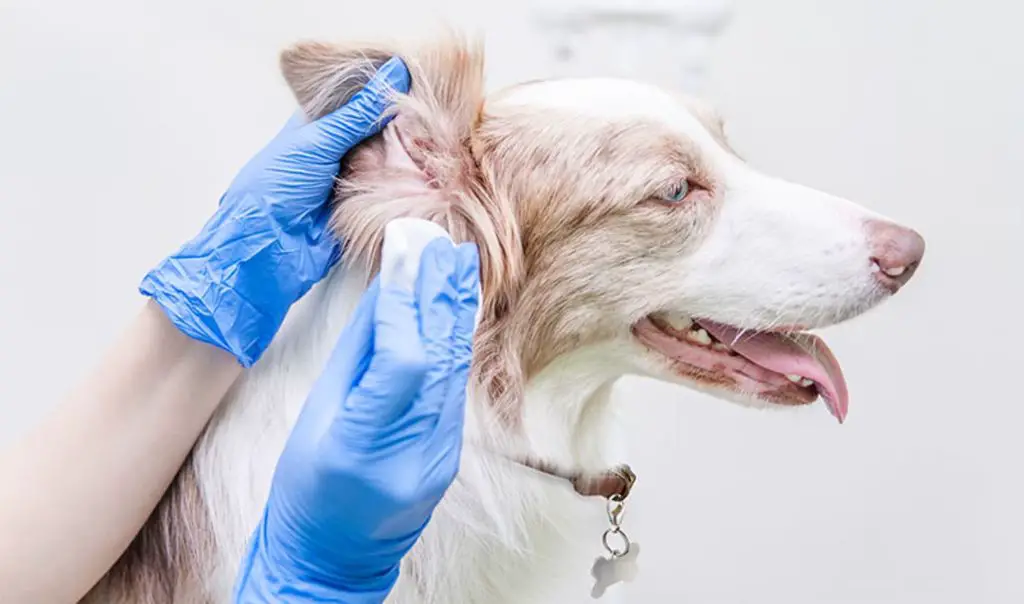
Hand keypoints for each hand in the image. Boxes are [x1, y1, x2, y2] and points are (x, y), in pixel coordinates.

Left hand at [140, 57, 410, 366]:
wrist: (268, 248)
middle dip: (401, 123)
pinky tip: (431, 169)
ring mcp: (349, 180)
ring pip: (386, 161)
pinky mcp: (361, 207)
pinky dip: (405, 184)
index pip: (355, 101)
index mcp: (316, 126)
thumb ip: (359, 111)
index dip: (382, 90)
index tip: (417, 76)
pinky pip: (389, 191)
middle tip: (439, 107)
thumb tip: (394, 71)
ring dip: (406, 154)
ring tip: (443, 134)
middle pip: (375, 131)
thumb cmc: (276, 187)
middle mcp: (334, 152)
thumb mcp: (319, 139)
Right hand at [232, 236, 480, 602]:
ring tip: (459, 266)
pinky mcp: (449, 456)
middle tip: (446, 248)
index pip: (401, 364)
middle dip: (440, 298)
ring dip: (456, 314)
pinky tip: (456, 311)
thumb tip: (386, 295)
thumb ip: (356, 355)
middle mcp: (410, 455)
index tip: (409, 259)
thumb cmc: (306, 487)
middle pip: (437, 362)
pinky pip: (454, 390)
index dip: (407, 306)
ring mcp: (438, 460)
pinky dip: (454, 345)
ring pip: (453, 372)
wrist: (331, 554)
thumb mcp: (316, 415)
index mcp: (361, 448)